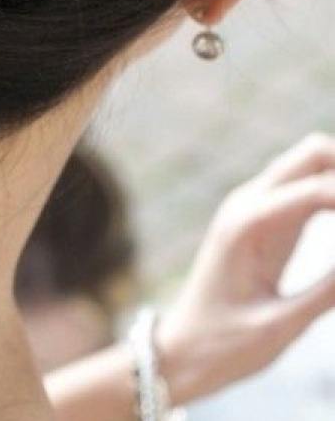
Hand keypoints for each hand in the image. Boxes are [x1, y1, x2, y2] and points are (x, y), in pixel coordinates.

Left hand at [154, 132, 334, 405]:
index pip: (318, 190)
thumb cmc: (223, 344)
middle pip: (314, 153)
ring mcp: (254, 206)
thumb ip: (328, 292)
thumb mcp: (281, 325)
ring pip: (311, 165)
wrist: (181, 349)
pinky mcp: (264, 220)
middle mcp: (248, 202)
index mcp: (246, 224)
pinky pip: (306, 190)